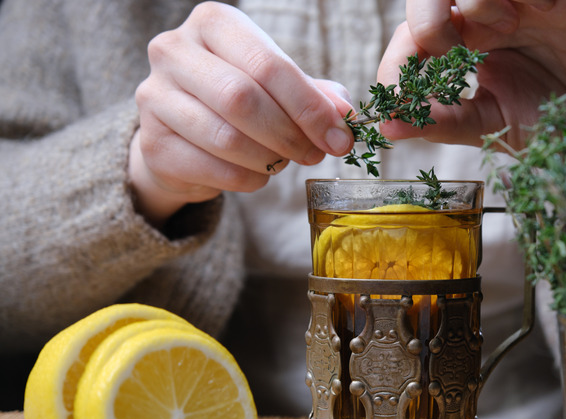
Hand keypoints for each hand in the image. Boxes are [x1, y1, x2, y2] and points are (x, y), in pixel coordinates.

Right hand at [130, 2, 353, 227]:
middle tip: (315, 154)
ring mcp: (154, 97)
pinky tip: (258, 174)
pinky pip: (212, 169)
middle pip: (242, 99)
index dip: (309, 107)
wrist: (184, 131)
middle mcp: (173, 51)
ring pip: (226, 138)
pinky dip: (247, 179)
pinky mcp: (152, 143)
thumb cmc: (240, 98)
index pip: (268, 64)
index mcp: (213, 23)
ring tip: (284, 161)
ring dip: (269, 159)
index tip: (338, 137)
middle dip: (290, 134)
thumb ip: (315, 95)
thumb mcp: (280, 85)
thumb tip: (344, 115)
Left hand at [377, 0, 565, 152]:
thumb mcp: (490, 126)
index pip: (412, 38)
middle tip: (443, 50)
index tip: (394, 96)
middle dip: (425, 21)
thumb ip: (440, 123)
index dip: (396, 63)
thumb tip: (386, 127)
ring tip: (500, 30)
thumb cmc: (553, 124)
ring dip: (472, 3)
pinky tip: (534, 11)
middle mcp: (485, 16)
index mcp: (465, 46)